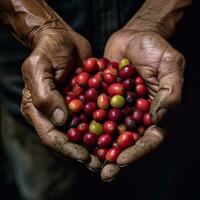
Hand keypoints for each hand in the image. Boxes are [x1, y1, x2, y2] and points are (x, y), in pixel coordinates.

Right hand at [21, 27, 100, 170]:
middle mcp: (55, 113)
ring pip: (84, 131)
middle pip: (69, 139)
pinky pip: (95, 116)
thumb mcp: (39, 68)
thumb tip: (61, 120)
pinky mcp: (85, 100)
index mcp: (39, 110)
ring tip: (111, 156)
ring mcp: (71, 108)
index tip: (84, 156)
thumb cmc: (47, 50)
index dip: (67, 148)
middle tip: (100, 164)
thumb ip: (45, 94)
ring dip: (96, 145)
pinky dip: (104, 126)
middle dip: (84, 153)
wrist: (62, 38)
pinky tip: (117, 133)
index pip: (51, 136)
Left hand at [101, 29, 184, 180]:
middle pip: (127, 140)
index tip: (121, 161)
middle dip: (115, 156)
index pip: (149, 139)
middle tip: (102, 172)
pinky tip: (75, 132)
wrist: (135, 36)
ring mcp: (119, 107)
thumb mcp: (170, 66)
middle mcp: (136, 114)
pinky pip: (95, 112)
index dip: (137, 152)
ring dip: (98, 146)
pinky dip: (86, 122)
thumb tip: (159, 119)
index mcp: (156, 112)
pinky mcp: (104, 97)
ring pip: (108, 130)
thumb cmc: (156, 49)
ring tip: (86, 159)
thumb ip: (170, 93)